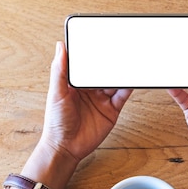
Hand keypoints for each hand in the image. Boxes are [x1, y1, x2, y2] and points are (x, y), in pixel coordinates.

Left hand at [39, 41, 132, 163]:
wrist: (66, 147)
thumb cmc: (56, 122)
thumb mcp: (57, 93)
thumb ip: (60, 70)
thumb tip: (61, 47)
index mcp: (76, 83)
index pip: (87, 63)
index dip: (94, 53)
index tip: (101, 41)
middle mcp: (90, 89)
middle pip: (104, 71)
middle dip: (112, 61)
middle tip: (120, 48)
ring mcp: (102, 99)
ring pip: (115, 81)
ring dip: (121, 73)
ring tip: (129, 62)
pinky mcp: (112, 110)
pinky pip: (122, 96)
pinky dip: (128, 87)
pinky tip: (131, 80)